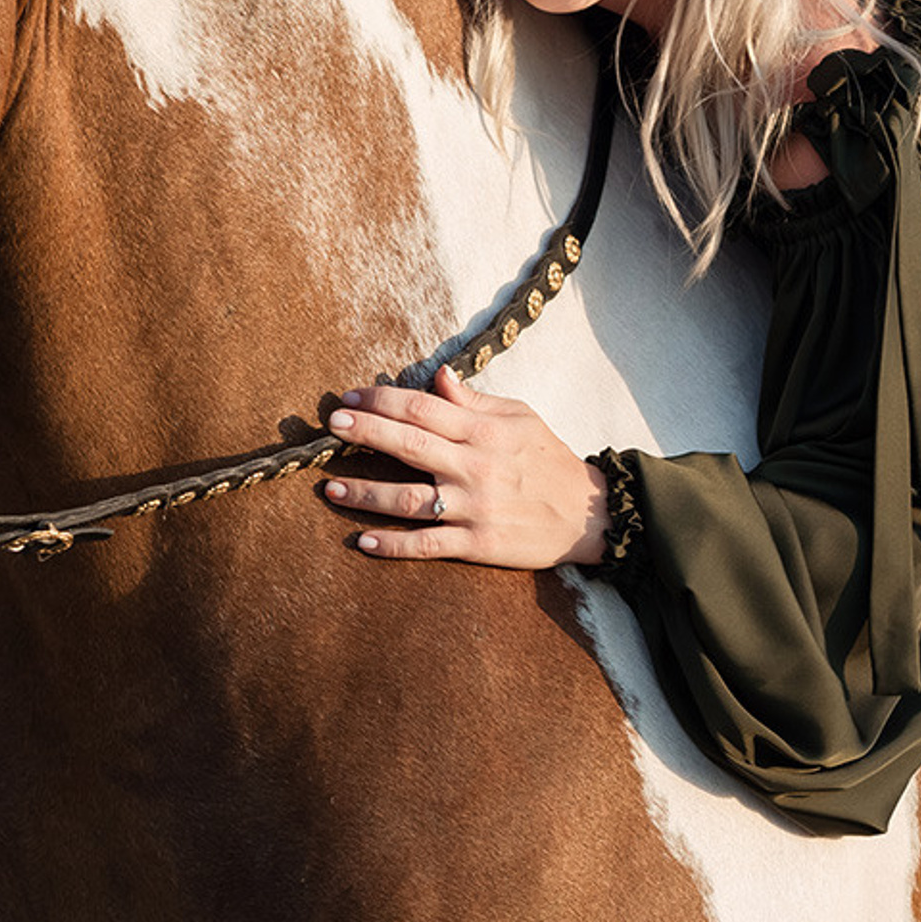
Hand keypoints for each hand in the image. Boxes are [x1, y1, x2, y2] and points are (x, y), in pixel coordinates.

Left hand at [320, 366, 608, 568]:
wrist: (590, 515)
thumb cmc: (551, 460)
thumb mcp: (521, 418)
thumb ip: (475, 401)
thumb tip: (438, 376)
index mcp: (484, 431)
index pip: (423, 408)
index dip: (383, 400)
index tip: (351, 398)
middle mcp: (475, 467)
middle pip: (408, 446)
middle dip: (365, 433)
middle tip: (331, 426)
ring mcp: (475, 508)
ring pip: (408, 500)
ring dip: (365, 494)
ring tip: (330, 489)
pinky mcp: (478, 544)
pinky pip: (427, 545)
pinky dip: (392, 545)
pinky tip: (362, 541)